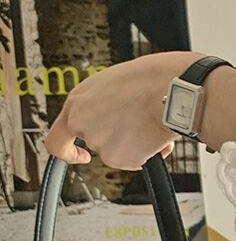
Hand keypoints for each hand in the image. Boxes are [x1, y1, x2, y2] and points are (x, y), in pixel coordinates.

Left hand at [44, 50, 204, 168]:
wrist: (173, 89)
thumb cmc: (152, 78)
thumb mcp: (115, 83)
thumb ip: (103, 104)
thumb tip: (112, 116)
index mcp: (78, 102)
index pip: (56, 139)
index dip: (67, 152)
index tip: (79, 155)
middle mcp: (83, 124)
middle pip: (96, 144)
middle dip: (116, 141)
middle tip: (135, 131)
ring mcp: (100, 143)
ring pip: (118, 152)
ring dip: (135, 144)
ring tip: (151, 123)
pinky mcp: (120, 158)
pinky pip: (135, 161)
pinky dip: (147, 153)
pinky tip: (157, 135)